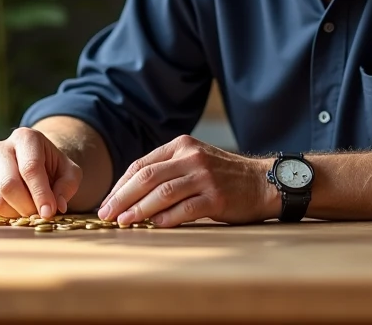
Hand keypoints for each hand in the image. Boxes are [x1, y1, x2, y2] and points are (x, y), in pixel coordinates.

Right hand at [0, 128, 82, 219]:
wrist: (35, 161)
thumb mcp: (69, 171)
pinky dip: (8, 214)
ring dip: (18, 212)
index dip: (40, 193)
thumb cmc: (53, 166)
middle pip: (10, 184)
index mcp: (25, 137)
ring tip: (32, 209)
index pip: (30, 168)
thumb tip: (57, 206)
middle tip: (41, 214)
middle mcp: (1, 148)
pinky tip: (20, 209)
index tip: (49, 212)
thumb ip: (67, 186)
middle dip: (28, 206)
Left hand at [96, 135, 277, 226]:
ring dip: (139, 209)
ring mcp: (204, 176)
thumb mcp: (194, 161)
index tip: (107, 201)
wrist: (263, 182)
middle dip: (122, 197)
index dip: (120, 185)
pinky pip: (185, 208)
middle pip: (147, 177)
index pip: (141, 164)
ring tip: (124, 222)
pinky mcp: (216, 197)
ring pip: (162, 193)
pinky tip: (154, 226)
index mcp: (181, 145)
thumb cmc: (224, 176)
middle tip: (107, 213)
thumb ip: (167, 170)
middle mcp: (191, 157)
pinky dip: (166, 218)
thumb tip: (130, 194)